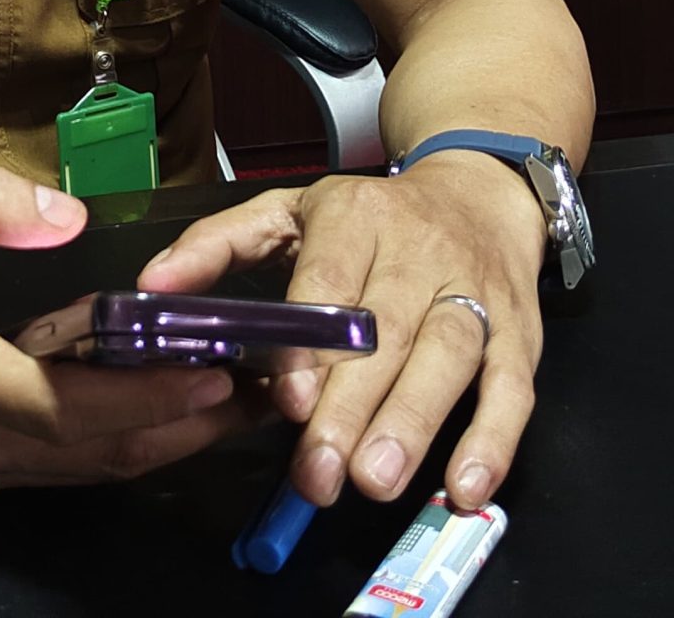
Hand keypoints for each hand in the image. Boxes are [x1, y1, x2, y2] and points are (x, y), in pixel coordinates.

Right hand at [0, 167, 262, 494]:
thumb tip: (68, 215)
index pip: (74, 405)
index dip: (153, 397)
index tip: (217, 369)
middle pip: (96, 453)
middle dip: (182, 425)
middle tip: (253, 390)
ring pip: (80, 471)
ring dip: (154, 442)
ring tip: (222, 404)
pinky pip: (51, 471)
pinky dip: (108, 447)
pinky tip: (145, 415)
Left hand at [136, 154, 546, 509]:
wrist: (480, 189)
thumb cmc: (372, 216)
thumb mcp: (288, 209)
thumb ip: (217, 245)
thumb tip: (153, 287)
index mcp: (355, 218)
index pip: (331, 282)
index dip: (312, 345)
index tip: (287, 400)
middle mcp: (418, 252)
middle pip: (386, 333)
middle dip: (351, 408)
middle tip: (319, 473)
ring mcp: (474, 291)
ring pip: (448, 357)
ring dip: (413, 424)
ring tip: (376, 481)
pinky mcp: (519, 330)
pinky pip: (513, 386)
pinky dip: (494, 438)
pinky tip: (464, 484)